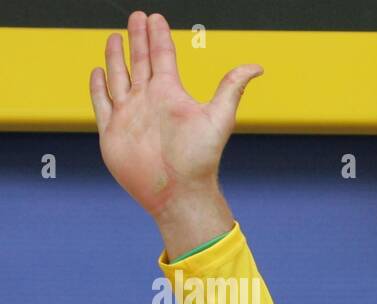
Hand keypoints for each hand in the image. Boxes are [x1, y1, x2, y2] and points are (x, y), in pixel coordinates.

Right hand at [89, 11, 261, 256]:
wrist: (178, 192)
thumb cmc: (200, 160)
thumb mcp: (219, 117)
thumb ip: (232, 88)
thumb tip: (257, 67)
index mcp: (171, 95)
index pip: (163, 57)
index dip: (158, 36)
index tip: (156, 17)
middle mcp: (150, 101)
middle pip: (140, 61)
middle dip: (137, 38)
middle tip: (136, 15)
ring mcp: (130, 115)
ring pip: (120, 77)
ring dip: (116, 57)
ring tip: (115, 37)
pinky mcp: (112, 131)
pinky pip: (102, 103)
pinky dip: (99, 86)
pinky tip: (99, 71)